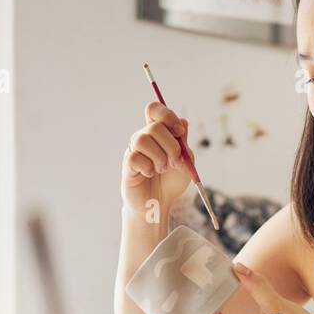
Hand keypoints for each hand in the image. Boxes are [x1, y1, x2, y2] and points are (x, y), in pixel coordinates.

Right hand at [120, 101, 192, 220]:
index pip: (155, 110)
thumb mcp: (185, 161)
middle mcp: (143, 137)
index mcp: (158, 132)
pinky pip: (135, 158)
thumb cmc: (170, 181)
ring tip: (162, 169)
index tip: (179, 132)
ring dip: (160, 157)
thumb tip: (182, 121)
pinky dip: (148, 168)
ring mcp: (133, 150)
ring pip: (143, 139)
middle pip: (154, 126)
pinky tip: (150, 174)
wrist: (159, 204)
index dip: (167, 116)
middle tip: (175, 162)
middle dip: (171, 146)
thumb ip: (183, 142)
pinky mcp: (127, 165)